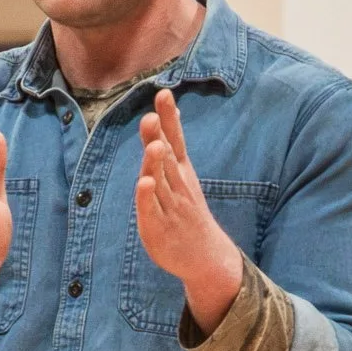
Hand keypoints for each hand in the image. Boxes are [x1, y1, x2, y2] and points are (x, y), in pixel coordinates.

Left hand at [135, 91, 242, 335]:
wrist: (206, 256)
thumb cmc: (186, 211)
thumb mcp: (181, 175)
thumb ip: (170, 144)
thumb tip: (167, 111)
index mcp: (181, 172)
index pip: (175, 140)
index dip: (169, 118)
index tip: (164, 94)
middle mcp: (177, 186)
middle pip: (166, 159)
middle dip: (159, 137)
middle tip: (150, 117)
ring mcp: (170, 207)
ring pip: (161, 183)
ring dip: (156, 164)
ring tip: (153, 146)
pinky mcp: (159, 229)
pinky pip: (153, 211)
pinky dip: (148, 199)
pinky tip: (145, 184)